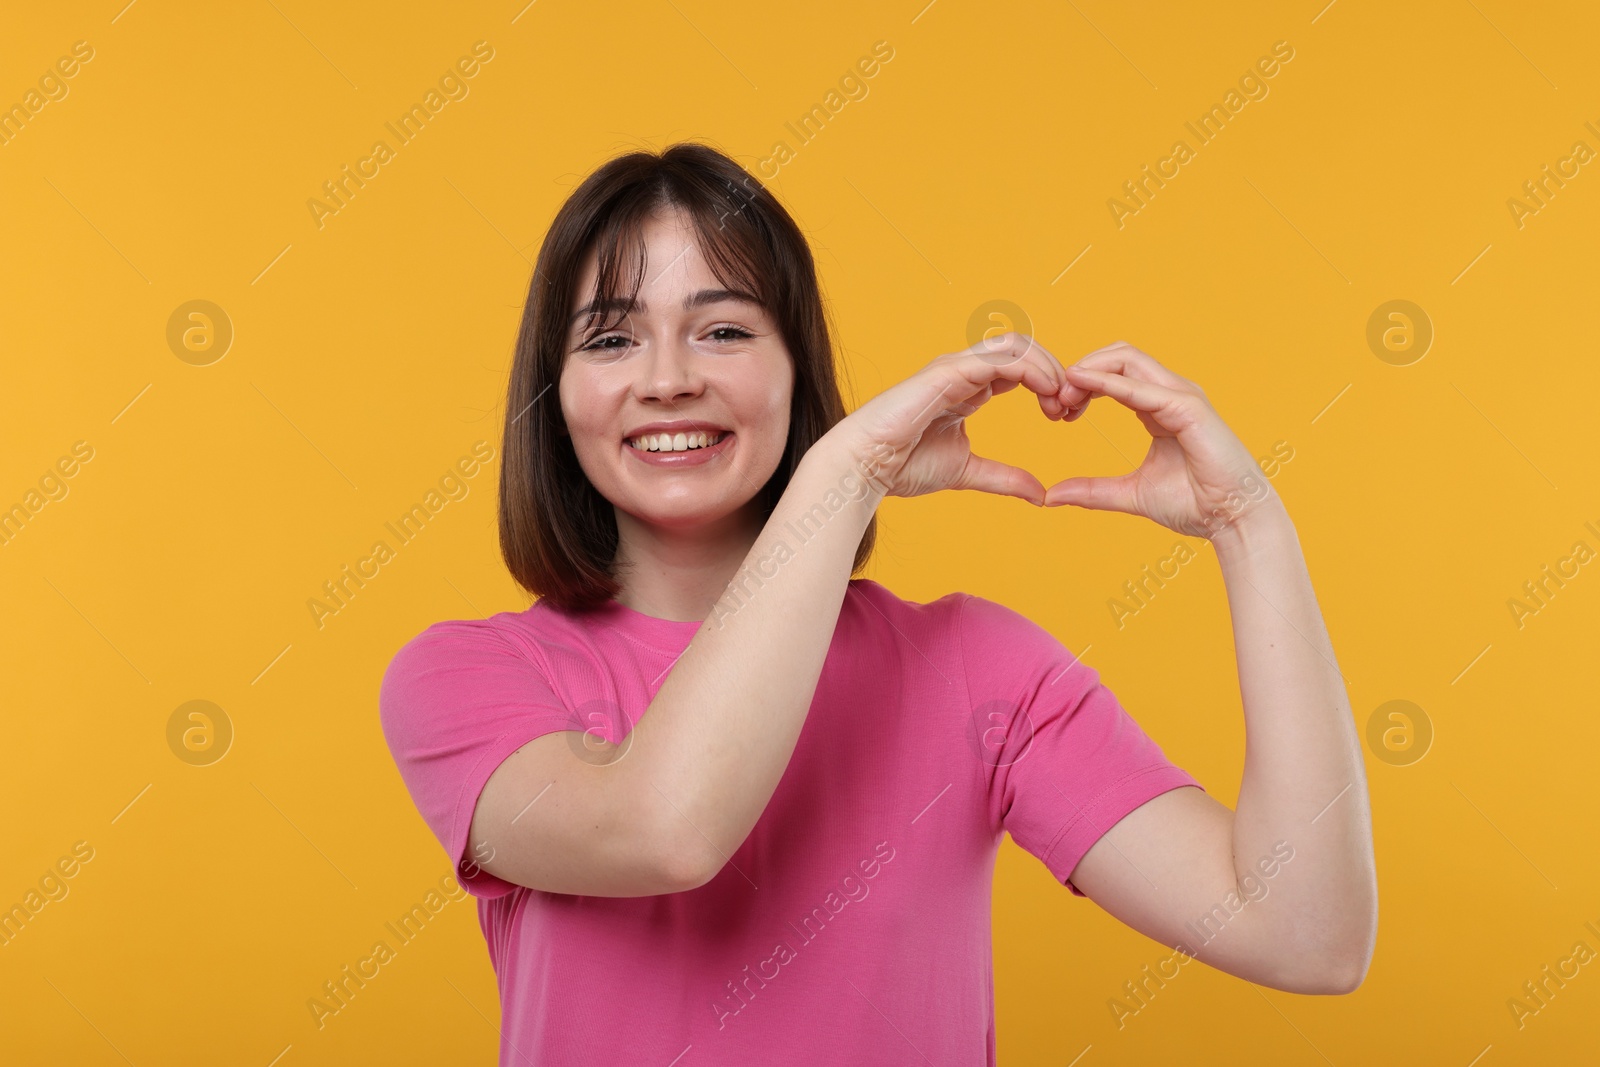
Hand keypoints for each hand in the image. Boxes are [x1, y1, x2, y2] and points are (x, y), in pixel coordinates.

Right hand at [824, 332, 1071, 504]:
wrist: (864, 468)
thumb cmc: (902, 466)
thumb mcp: (968, 472)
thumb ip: (1004, 478)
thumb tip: (1040, 494)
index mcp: (968, 388)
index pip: (1019, 367)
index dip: (1048, 385)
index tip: (1064, 415)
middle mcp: (963, 370)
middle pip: (1022, 348)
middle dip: (1053, 370)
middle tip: (1070, 405)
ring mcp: (954, 367)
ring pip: (1013, 344)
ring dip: (1046, 365)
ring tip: (1060, 397)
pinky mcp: (948, 371)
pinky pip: (998, 358)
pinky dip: (1029, 369)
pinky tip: (1045, 391)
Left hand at [1043, 341, 1281, 540]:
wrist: (1233, 519)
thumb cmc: (1195, 504)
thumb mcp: (1130, 494)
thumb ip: (1093, 491)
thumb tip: (1052, 496)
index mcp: (1157, 407)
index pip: (1113, 374)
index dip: (1081, 384)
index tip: (1057, 410)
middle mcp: (1170, 394)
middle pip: (1117, 356)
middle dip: (1081, 369)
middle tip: (1056, 400)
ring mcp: (1182, 396)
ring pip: (1127, 358)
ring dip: (1090, 370)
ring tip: (1065, 395)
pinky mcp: (1189, 408)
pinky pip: (1142, 387)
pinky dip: (1109, 383)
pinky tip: (1083, 386)